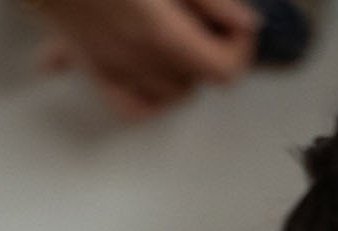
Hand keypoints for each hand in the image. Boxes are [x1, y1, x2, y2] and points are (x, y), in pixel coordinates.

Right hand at [36, 0, 257, 120]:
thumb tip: (244, 23)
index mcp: (161, 34)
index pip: (223, 70)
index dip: (239, 46)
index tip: (234, 22)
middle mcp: (138, 61)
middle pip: (198, 81)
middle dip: (210, 52)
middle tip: (205, 19)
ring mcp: (113, 69)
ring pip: (169, 97)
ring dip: (183, 74)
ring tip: (181, 41)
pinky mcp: (93, 67)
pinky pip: (130, 105)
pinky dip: (147, 97)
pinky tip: (151, 73)